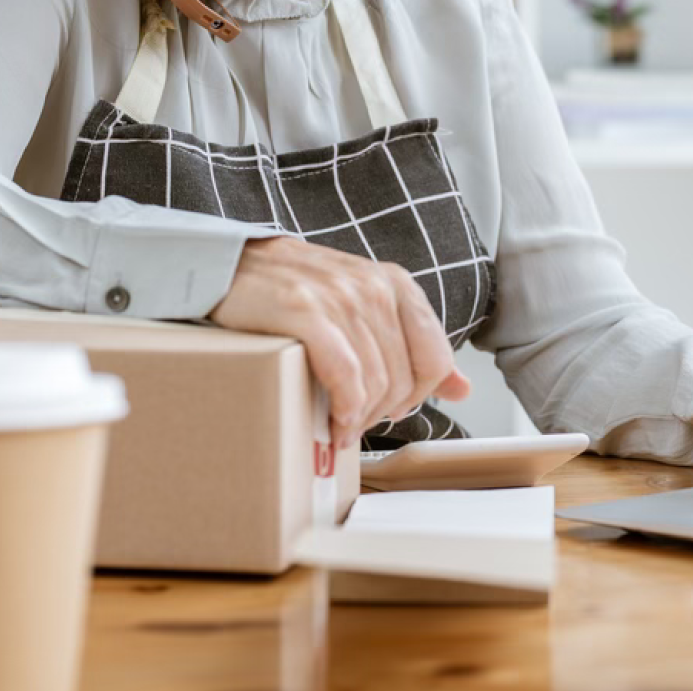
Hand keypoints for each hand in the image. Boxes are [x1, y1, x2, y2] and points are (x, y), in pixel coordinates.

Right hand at [209, 235, 470, 448]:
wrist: (230, 264)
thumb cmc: (296, 290)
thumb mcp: (364, 305)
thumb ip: (414, 343)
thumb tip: (462, 389)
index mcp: (394, 282)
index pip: (435, 358)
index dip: (417, 395)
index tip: (391, 408)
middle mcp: (373, 286)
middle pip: (404, 378)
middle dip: (384, 413)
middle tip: (357, 424)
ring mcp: (339, 297)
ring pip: (375, 382)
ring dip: (360, 419)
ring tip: (340, 429)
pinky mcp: (304, 312)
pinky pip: (344, 376)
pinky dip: (342, 410)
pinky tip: (332, 423)